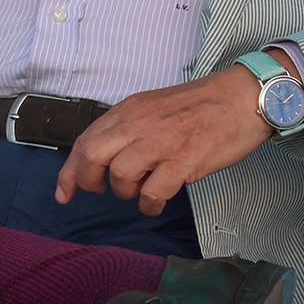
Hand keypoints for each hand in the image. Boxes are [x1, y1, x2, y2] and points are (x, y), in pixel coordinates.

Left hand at [54, 64, 270, 216]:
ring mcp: (161, 142)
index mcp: (129, 110)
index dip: (69, 171)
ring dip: (125, 192)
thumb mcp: (152, 107)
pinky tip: (156, 202)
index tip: (63, 193)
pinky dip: (149, 204)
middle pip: (92, 156)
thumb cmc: (199, 106)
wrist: (240, 98)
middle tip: (101, 192)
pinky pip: (153, 192)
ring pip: (120, 175)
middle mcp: (138, 124)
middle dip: (87, 181)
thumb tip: (105, 158)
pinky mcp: (184, 161)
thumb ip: (128, 128)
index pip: (85, 141)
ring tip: (139, 192)